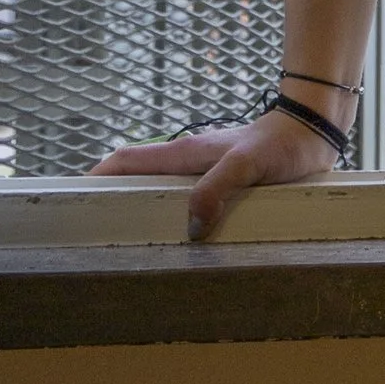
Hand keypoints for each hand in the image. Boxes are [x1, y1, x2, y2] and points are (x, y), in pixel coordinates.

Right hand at [90, 102, 341, 239]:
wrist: (314, 129)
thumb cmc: (283, 141)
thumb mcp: (250, 163)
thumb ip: (219, 186)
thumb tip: (190, 225)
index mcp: (185, 153)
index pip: (126, 161)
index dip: (95, 178)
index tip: (70, 203)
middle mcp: (188, 163)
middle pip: (136, 181)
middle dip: (111, 205)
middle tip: (92, 242)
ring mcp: (203, 174)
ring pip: (160, 195)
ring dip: (142, 216)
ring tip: (128, 254)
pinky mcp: (222, 185)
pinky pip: (187, 204)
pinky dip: (173, 222)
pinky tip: (177, 249)